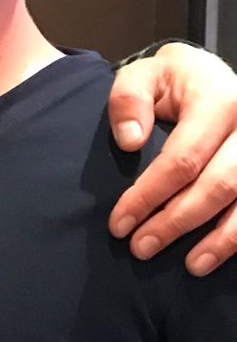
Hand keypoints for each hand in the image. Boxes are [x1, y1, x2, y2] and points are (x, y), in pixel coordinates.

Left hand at [107, 43, 236, 274]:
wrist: (209, 75)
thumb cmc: (172, 82)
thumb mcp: (143, 76)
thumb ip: (128, 100)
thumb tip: (130, 141)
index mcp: (218, 100)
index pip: (182, 159)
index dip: (149, 196)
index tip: (119, 224)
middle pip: (217, 185)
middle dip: (177, 223)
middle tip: (141, 248)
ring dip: (220, 240)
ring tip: (191, 266)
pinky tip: (222, 255)